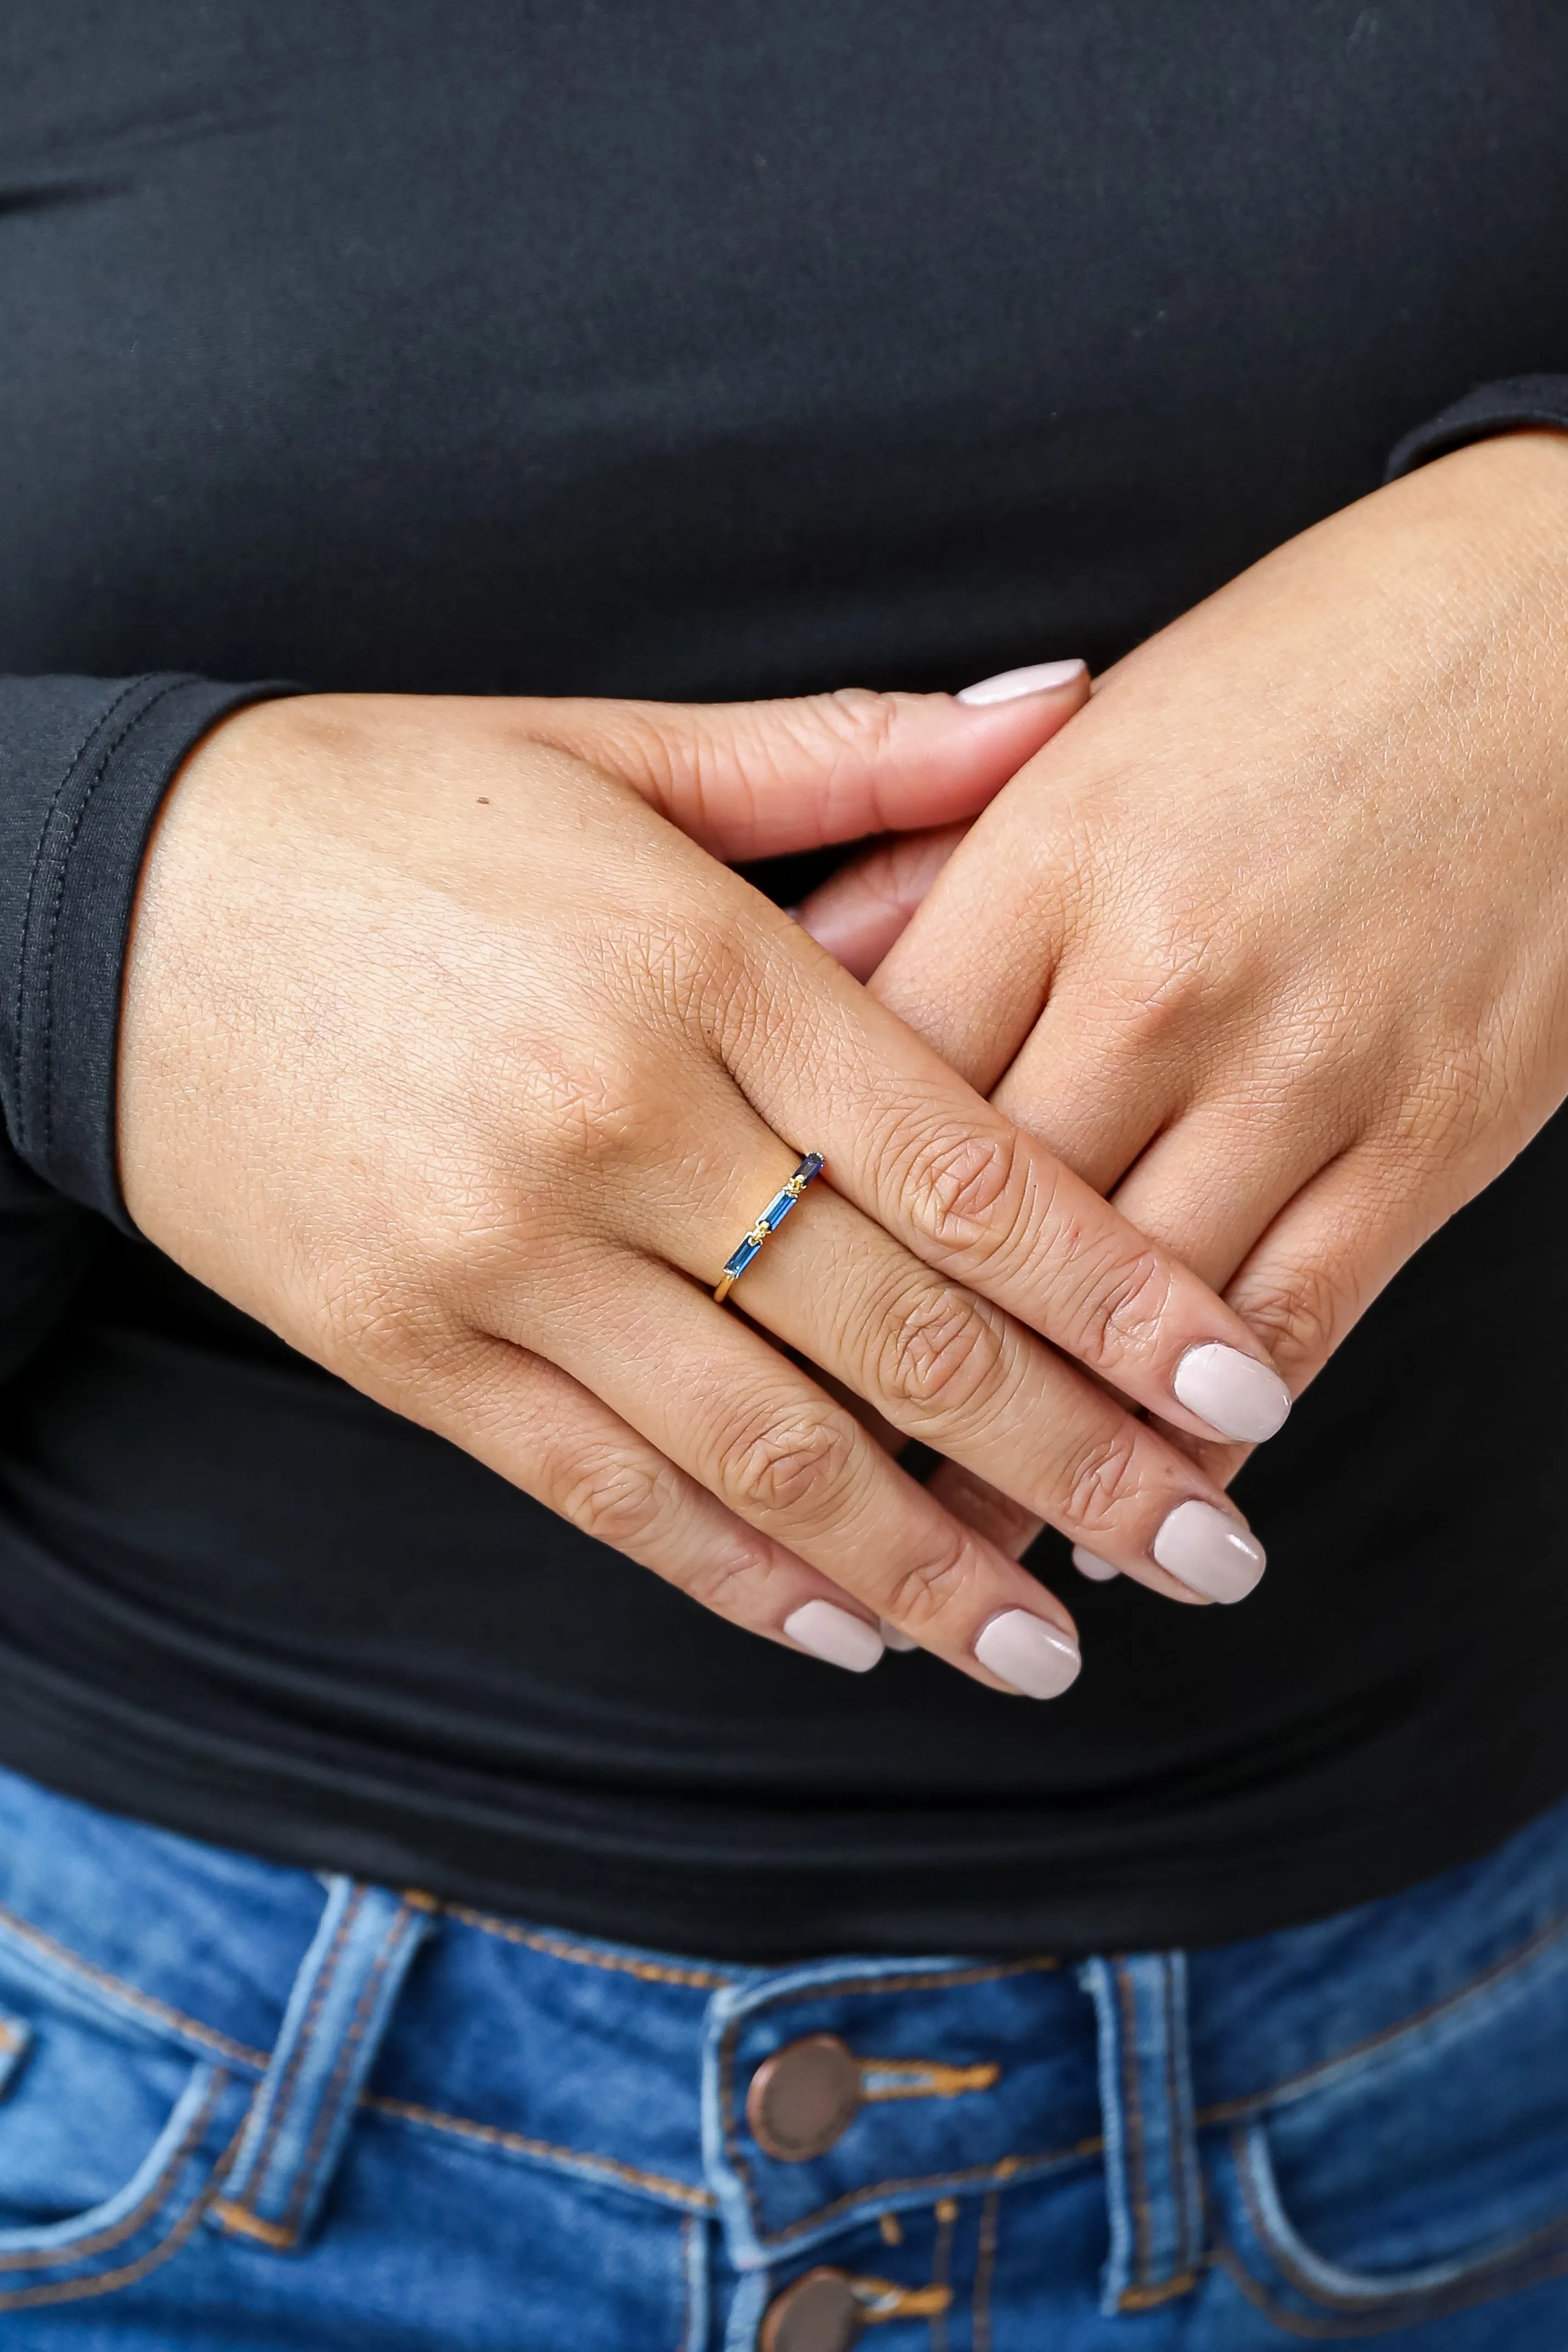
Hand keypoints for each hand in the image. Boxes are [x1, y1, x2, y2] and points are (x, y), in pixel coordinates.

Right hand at [119, 683, 1287, 1694]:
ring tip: (1053, 1649)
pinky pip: (603, 1493)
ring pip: (762, 1450)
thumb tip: (1065, 703)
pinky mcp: (409, 1350)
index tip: (1236, 1390)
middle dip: (1078, 1462)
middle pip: (897, 1333)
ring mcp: (504, 1257)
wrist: (93, 905)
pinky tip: (845, 1632)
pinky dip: (734, 1575)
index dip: (1120, 1295)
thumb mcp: (607, 748)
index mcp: (696, 966)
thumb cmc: (374, 810)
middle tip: (1211, 1556)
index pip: (964, 1167)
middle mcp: (616, 1126)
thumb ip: (848, 756)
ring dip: (928, 1568)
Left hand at [848, 432, 1567, 1559]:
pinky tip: (1157, 1513)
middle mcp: (1160, 977)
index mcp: (1045, 861)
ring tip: (964, 1585)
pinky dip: (1216, 1437)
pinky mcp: (1432, 1129)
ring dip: (1045, 1464)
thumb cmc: (1300, 672)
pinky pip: (1295, 1317)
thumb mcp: (1090, 736)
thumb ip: (929, 870)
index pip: (874, 1094)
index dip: (789, 1239)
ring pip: (1134, 1311)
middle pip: (980, 1231)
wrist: (1565, 624)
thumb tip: (801, 994)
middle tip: (807, 1517)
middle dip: (886, 1392)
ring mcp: (1305, 1063)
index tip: (725, 1350)